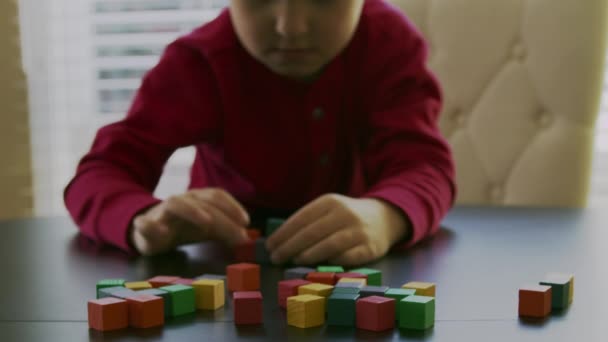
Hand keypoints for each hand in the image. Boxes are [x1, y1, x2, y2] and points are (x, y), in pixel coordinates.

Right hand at [130, 188, 249, 255]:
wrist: (149, 231)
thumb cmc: (184, 228)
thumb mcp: (207, 230)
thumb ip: (225, 231)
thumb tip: (247, 238)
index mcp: (198, 199)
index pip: (216, 195)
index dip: (232, 206)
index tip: (246, 221)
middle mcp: (182, 200)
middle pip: (203, 203)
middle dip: (222, 218)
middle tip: (237, 234)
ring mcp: (162, 211)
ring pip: (176, 204)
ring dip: (192, 210)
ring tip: (207, 223)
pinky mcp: (144, 225)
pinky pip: (144, 222)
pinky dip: (151, 225)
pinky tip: (162, 233)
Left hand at [265, 194, 409, 266]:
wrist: (384, 218)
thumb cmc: (345, 217)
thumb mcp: (328, 210)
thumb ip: (307, 222)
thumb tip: (278, 241)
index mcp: (330, 202)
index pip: (302, 218)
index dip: (283, 233)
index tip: (270, 245)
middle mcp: (345, 214)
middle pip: (313, 232)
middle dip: (290, 246)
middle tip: (276, 257)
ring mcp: (359, 231)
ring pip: (330, 244)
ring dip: (309, 255)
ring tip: (294, 261)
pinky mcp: (370, 248)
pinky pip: (349, 257)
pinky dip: (333, 262)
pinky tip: (320, 267)